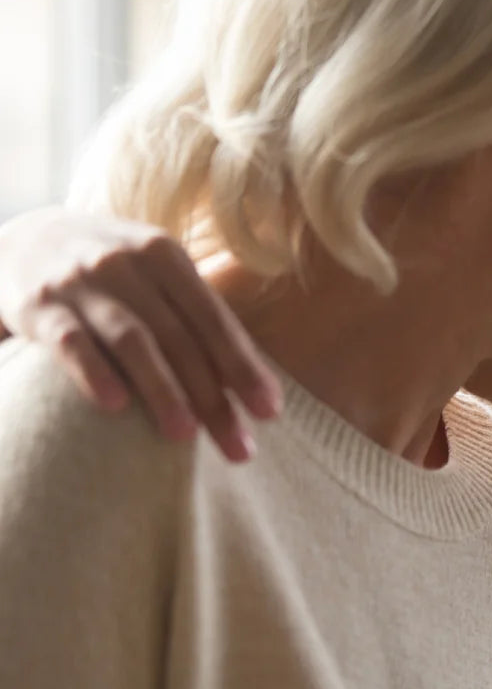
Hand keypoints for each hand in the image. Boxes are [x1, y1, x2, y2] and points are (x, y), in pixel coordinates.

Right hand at [0, 206, 280, 460]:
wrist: (22, 241)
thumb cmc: (115, 274)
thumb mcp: (157, 275)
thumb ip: (199, 319)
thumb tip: (257, 386)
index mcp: (166, 256)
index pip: (214, 319)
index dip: (244, 367)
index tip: (269, 413)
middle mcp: (125, 263)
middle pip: (180, 338)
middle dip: (213, 397)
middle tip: (238, 447)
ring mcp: (79, 283)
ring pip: (132, 340)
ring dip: (163, 390)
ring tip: (185, 436)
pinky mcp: (37, 307)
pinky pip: (70, 342)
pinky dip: (94, 373)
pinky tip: (116, 406)